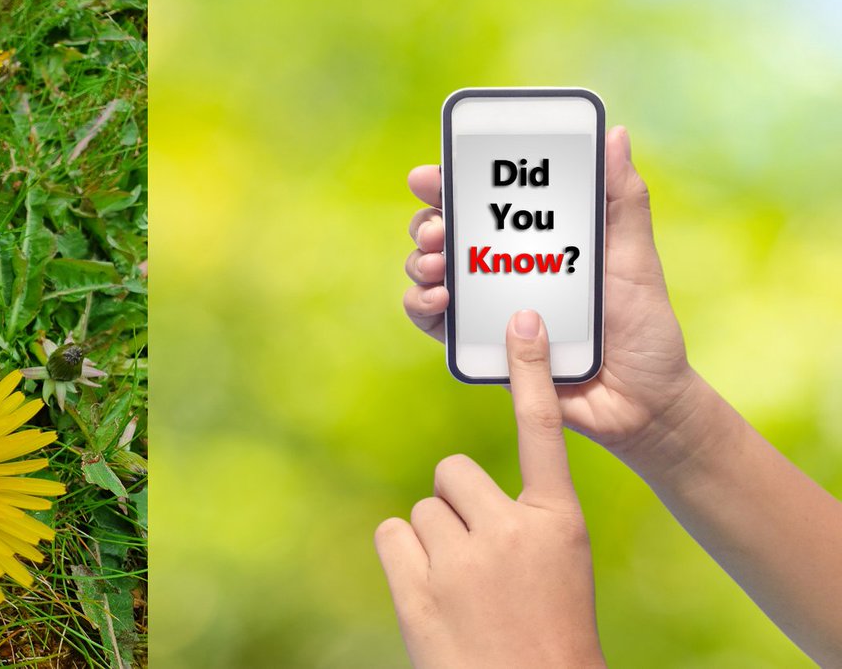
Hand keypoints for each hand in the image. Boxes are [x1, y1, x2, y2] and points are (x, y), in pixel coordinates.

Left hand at [375, 311, 603, 667]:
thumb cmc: (549, 629)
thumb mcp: (557, 565)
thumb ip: (520, 519)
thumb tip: (454, 485)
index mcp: (558, 522)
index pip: (543, 430)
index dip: (531, 371)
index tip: (522, 320)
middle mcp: (510, 532)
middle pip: (452, 472)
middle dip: (456, 503)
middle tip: (476, 553)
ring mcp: (460, 561)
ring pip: (422, 508)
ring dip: (433, 539)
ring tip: (461, 587)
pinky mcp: (416, 588)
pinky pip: (391, 533)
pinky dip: (403, 557)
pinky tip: (430, 592)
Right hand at [404, 127, 696, 469]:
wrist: (642, 404)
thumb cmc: (644, 329)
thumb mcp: (634, 258)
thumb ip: (623, 200)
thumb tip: (616, 135)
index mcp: (537, 240)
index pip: (484, 201)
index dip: (450, 183)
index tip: (432, 176)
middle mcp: (504, 268)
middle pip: (446, 231)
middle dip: (428, 222)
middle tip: (438, 228)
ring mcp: (488, 307)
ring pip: (430, 272)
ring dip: (420, 261)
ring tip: (436, 263)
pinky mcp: (480, 347)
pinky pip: (435, 324)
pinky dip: (423, 306)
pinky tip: (439, 300)